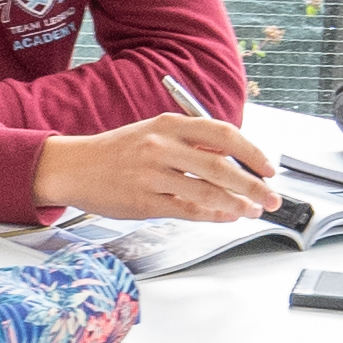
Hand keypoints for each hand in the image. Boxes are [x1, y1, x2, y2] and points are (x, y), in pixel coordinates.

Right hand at [32, 113, 280, 222]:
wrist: (72, 167)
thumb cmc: (116, 151)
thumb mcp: (153, 133)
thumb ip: (191, 143)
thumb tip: (233, 158)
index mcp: (167, 125)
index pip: (223, 134)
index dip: (252, 152)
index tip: (268, 168)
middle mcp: (161, 148)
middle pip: (221, 167)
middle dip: (253, 186)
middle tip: (270, 198)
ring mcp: (151, 176)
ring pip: (207, 192)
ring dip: (236, 205)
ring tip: (251, 211)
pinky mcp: (143, 202)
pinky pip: (187, 210)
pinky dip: (211, 215)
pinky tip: (225, 217)